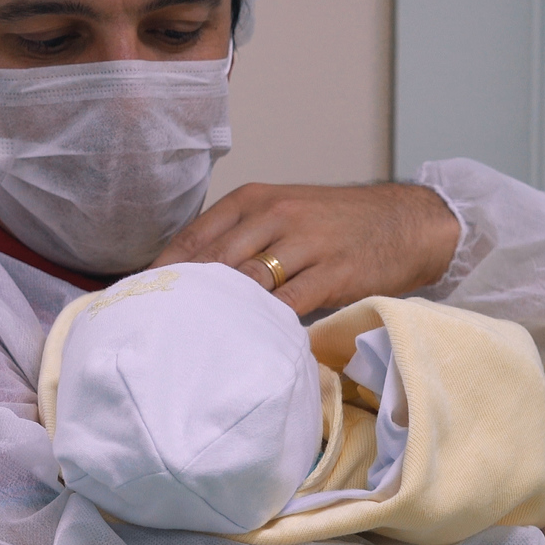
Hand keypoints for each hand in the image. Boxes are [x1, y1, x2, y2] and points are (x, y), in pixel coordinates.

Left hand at [152, 182, 461, 317]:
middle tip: (154, 328)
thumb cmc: (337, 224)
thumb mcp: (283, 213)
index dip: (162, 272)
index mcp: (254, 200)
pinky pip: (288, 304)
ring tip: (190, 342)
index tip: (136, 300)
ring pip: (244, 281)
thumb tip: (191, 279)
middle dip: (181, 296)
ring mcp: (304, 243)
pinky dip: (265, 325)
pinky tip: (247, 345)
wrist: (408, 222)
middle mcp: (273, 215)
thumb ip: (241, 238)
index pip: (193, 238)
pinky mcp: (332, 272)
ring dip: (217, 313)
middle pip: (211, 261)